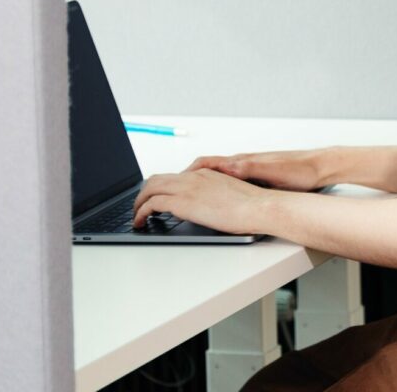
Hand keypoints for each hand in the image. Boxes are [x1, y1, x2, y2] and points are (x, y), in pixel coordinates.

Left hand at [132, 168, 271, 231]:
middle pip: (156, 179)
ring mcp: (187, 188)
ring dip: (138, 202)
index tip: (155, 198)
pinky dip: (141, 212)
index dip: (159, 187)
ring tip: (137, 216)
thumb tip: (207, 209)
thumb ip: (214, 197)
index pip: (173, 176)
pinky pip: (152, 204)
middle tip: (140, 206)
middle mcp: (193, 177)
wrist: (259, 207)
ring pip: (150, 188)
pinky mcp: (183, 202)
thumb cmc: (252, 206)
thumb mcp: (230, 195)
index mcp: (205, 174)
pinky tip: (141, 222)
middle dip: (143, 193)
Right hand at [183, 148, 328, 190]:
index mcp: (243, 161)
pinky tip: (217, 197)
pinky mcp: (259, 175)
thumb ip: (249, 168)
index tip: (171, 183)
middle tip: (171, 191)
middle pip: (207, 168)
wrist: (321, 166)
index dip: (187, 172)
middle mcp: (244, 162)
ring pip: (218, 174)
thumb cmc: (300, 170)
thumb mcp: (273, 171)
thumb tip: (226, 167)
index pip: (206, 163)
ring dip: (202, 182)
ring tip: (187, 196)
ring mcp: (251, 168)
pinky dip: (219, 186)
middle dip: (187, 178)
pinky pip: (231, 179)